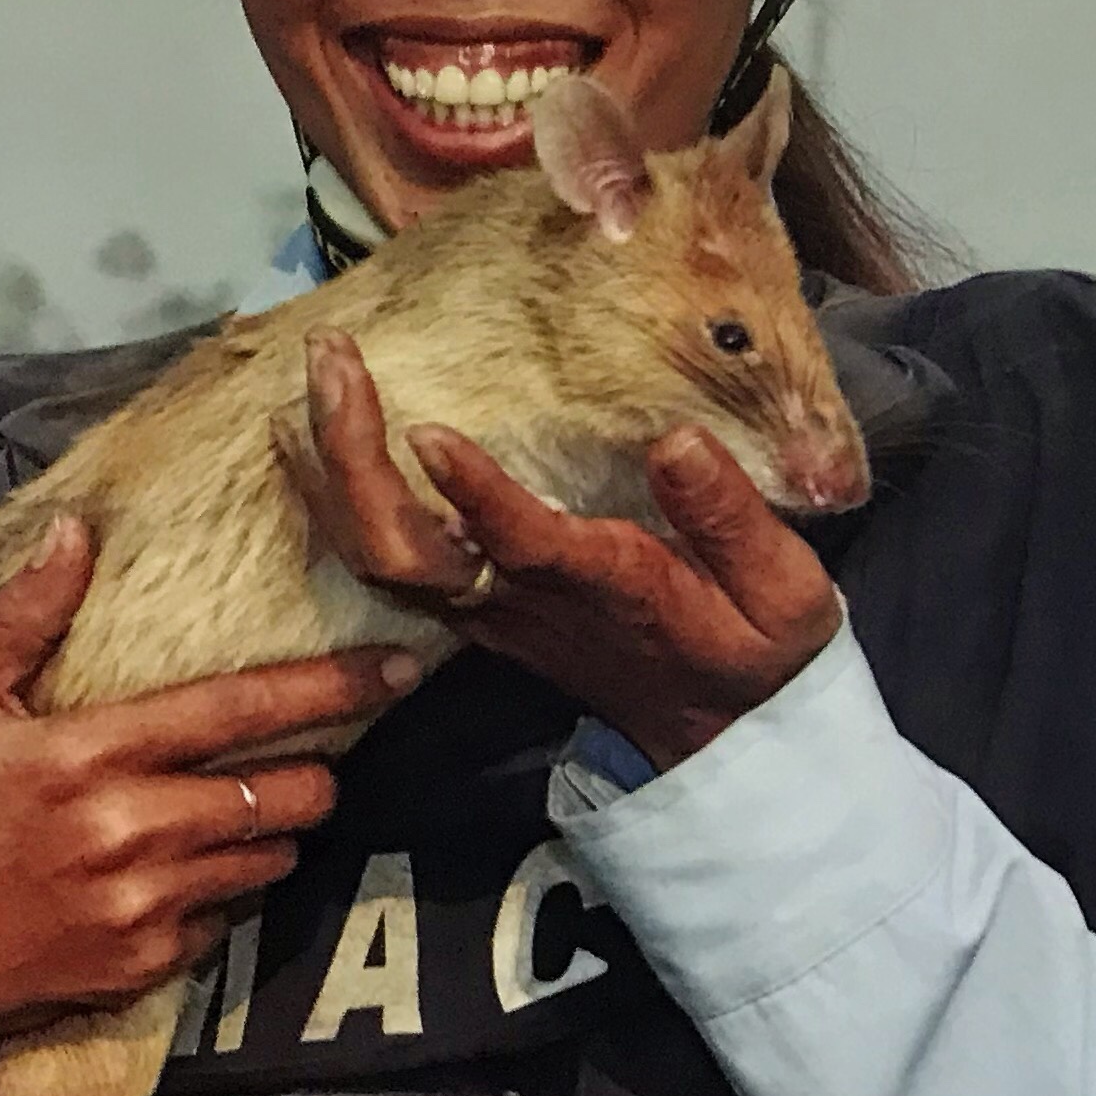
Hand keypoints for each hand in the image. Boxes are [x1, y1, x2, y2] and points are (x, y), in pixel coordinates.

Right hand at [0, 520, 417, 1046]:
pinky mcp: (139, 967)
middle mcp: (127, 830)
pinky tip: (172, 880)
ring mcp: (139, 906)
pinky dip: (217, 898)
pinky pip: (225, 921)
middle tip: (298, 766)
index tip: (399, 670)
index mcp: (84, 756)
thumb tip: (74, 533)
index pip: (238, 710)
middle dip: (312, 776)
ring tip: (229, 821)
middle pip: (289, 795)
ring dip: (268, 838)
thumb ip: (21, 622)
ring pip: (270, 860)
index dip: (333, 687)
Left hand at [287, 331, 840, 771]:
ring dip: (330, 470)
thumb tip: (673, 439)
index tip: (426, 433)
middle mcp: (525, 603)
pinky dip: (336, 499)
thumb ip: (728, 517)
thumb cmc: (757, 646)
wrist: (724, 734)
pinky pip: (381, 561)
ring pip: (375, 558)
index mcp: (606, 588)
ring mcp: (489, 612)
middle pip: (403, 552)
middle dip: (354, 458)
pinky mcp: (476, 611)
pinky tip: (317, 441)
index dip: (474, 494)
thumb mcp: (781, 589)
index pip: (525, 544)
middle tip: (333, 361)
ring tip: (314, 379)